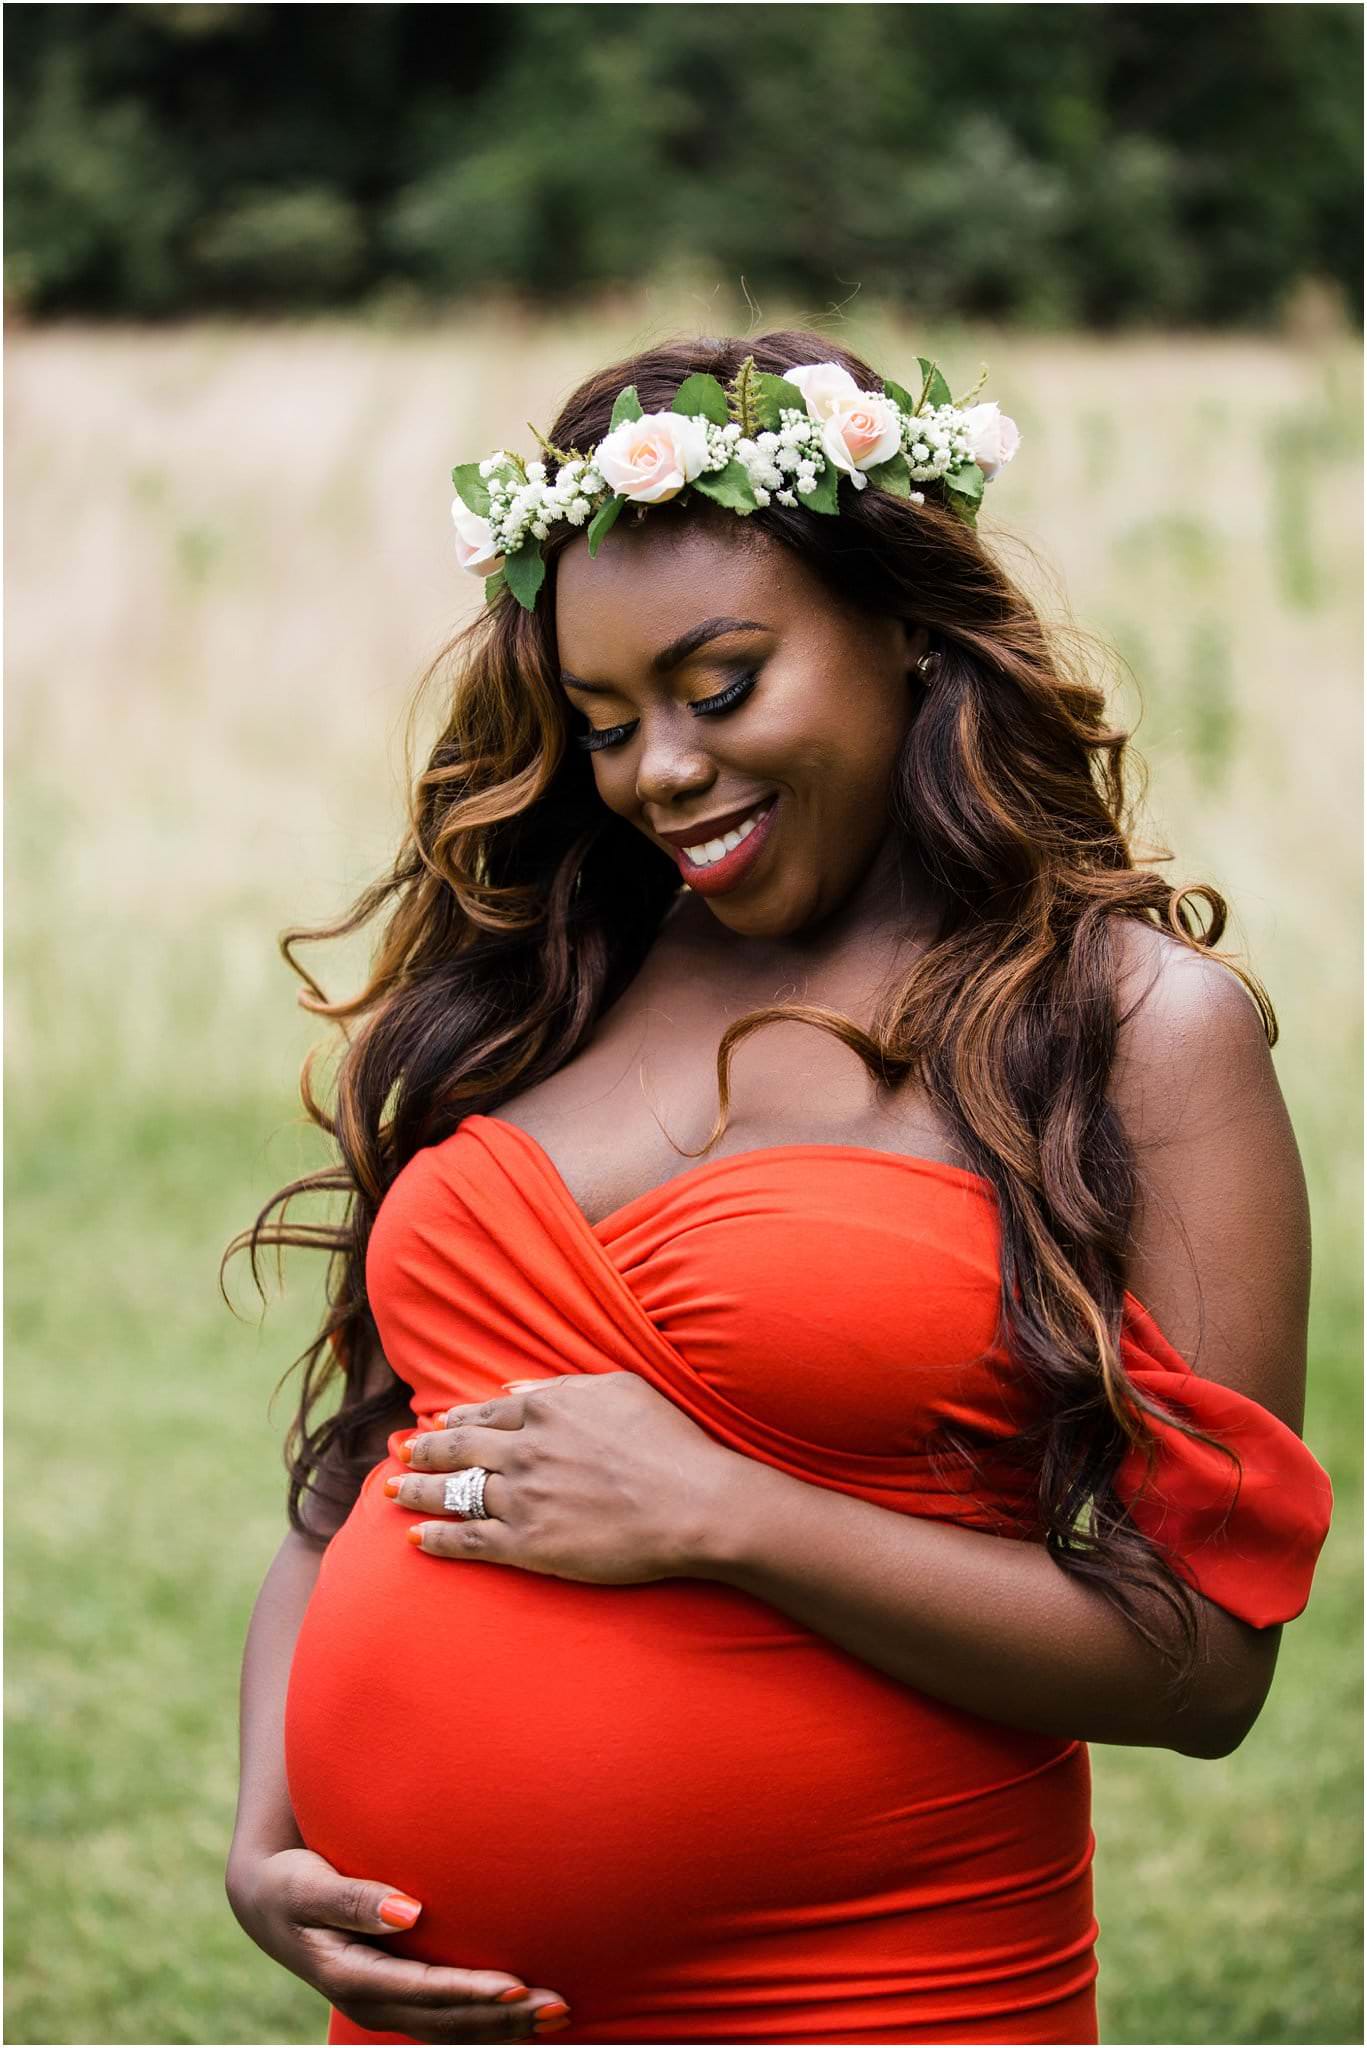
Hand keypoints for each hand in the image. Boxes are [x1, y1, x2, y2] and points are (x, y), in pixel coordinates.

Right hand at [225, 1844, 571, 2041]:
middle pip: (447, 2022)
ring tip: (560, 2014)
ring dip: (505, 2026)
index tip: (517, 1985)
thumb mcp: (307, 1887)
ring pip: (454, 2028)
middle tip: (558, 2005)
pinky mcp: (399, 1997)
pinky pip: (450, 2018)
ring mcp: (387, 2006)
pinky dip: (489, 2018)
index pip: (424, 1993)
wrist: (270, 1901)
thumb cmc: (291, 1882)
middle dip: (503, 2019)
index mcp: (351, 1979)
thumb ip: (352, 1900)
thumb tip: (409, 1912)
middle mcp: (373, 2003)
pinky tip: (527, 2011)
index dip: (470, 1994)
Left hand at [389, 1371, 739, 1582]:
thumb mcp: (619, 1388)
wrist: (693, 1503)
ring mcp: (523, 1498)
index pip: (485, 1416)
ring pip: (454, 1493)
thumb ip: (562, 1386)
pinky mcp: (528, 1544)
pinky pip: (468, 1540)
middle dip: (423, 1450)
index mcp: (546, 1411)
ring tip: (391, 1491)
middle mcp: (525, 1451)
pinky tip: (415, 1540)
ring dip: (417, 1491)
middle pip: (457, 1449)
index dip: (455, 1421)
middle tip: (400, 1452)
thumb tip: (515, 1392)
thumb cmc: (669, 1443)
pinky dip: (437, 1539)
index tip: (436, 1424)